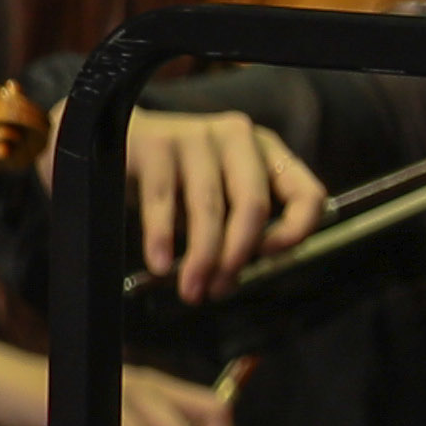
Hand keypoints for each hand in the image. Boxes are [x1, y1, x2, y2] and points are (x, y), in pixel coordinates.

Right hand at [128, 106, 322, 303]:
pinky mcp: (157, 144)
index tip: (269, 258)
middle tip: (219, 289)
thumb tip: (232, 277)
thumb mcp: (216, 194)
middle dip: (237, 255)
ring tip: (190, 288)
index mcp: (266, 152)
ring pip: (208, 208)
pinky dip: (161, 238)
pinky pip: (162, 201)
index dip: (296, 230)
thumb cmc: (174, 176)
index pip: (306, 193)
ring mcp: (197, 136)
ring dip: (201, 257)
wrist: (119, 138)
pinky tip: (159, 263)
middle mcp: (238, 138)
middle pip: (252, 205)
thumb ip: (233, 225)